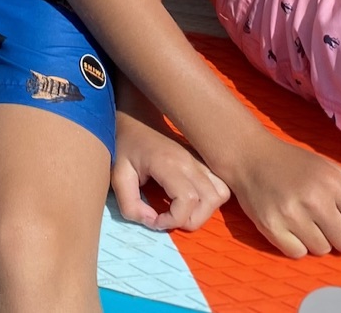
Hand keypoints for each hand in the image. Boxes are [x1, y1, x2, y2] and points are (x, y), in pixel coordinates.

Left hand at [111, 111, 229, 230]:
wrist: (139, 119)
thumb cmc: (127, 146)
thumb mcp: (118, 176)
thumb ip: (130, 205)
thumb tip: (152, 222)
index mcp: (169, 164)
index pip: (187, 200)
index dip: (173, 220)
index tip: (156, 220)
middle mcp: (191, 162)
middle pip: (210, 200)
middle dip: (191, 220)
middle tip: (170, 218)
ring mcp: (201, 160)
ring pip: (221, 194)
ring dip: (205, 211)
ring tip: (183, 211)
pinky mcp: (205, 161)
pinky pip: (222, 185)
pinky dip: (212, 200)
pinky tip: (194, 201)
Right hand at [225, 131, 340, 256]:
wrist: (250, 156)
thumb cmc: (294, 163)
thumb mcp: (330, 169)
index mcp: (332, 181)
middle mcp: (313, 198)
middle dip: (338, 234)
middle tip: (323, 219)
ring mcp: (290, 214)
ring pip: (322, 250)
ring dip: (316, 240)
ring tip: (304, 220)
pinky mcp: (271, 227)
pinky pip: (297, 254)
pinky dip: (296, 245)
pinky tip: (289, 227)